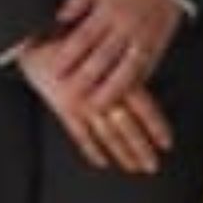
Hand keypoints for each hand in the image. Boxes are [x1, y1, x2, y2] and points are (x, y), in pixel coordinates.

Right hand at [18, 47, 170, 173]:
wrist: (35, 35)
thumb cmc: (77, 39)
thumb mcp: (106, 47)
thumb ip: (125, 69)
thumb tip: (148, 85)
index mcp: (116, 74)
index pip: (143, 106)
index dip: (156, 126)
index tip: (167, 143)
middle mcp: (100, 91)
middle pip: (126, 126)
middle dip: (141, 148)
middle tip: (153, 166)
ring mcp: (81, 102)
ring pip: (105, 134)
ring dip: (121, 153)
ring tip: (134, 167)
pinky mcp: (63, 108)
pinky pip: (79, 134)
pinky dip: (91, 150)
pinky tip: (102, 163)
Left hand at [26, 0, 187, 114]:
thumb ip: (78, 1)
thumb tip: (58, 17)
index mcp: (108, 10)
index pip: (84, 37)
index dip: (69, 55)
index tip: (55, 72)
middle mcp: (126, 26)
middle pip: (103, 57)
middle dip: (85, 79)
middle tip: (70, 97)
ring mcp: (144, 39)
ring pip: (126, 70)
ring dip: (110, 91)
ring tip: (95, 107)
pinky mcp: (157, 49)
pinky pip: (146, 71)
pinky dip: (134, 87)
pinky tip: (123, 102)